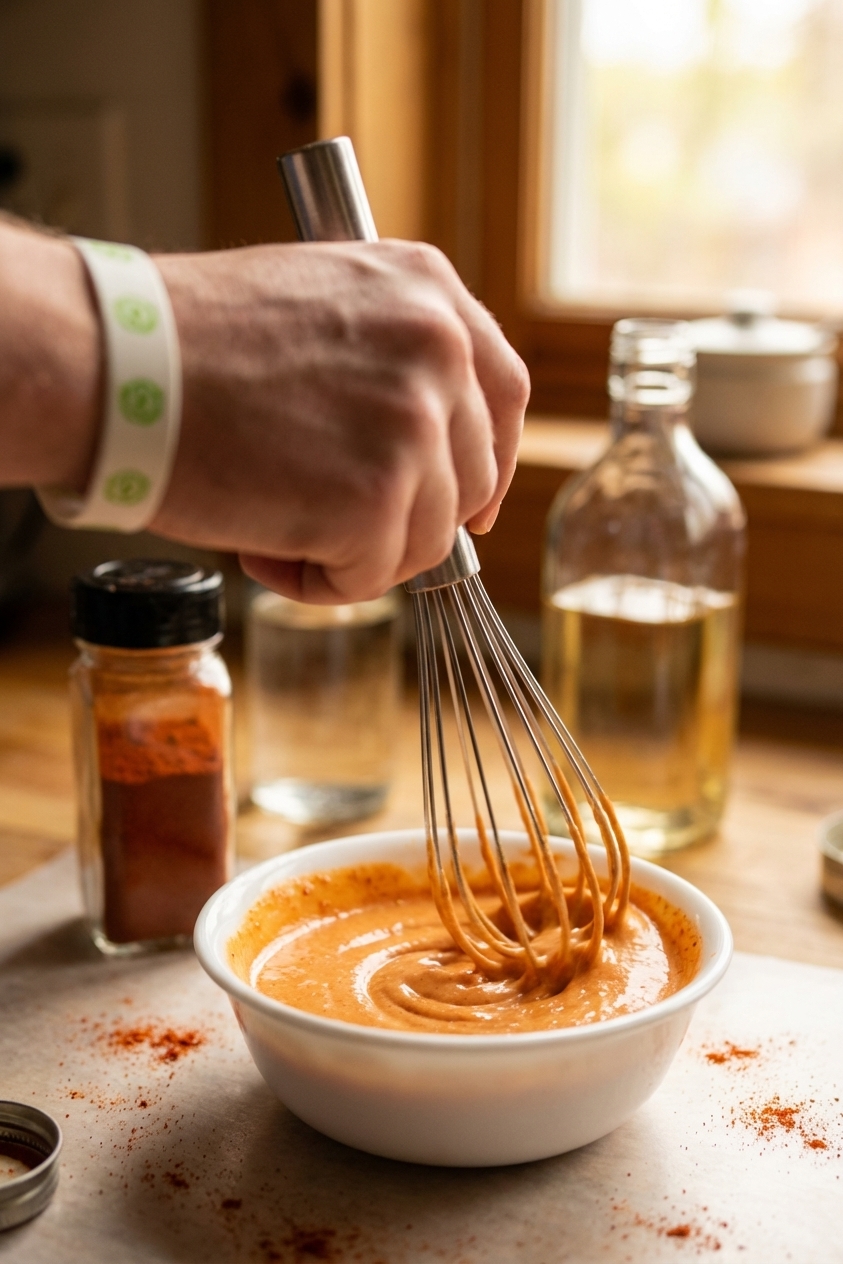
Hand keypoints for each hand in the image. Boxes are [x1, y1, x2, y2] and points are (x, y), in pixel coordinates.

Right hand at [153, 240, 528, 601]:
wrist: (120, 366)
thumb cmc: (190, 344)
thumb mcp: (319, 307)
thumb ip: (386, 362)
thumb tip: (420, 447)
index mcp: (429, 292)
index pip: (504, 394)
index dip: (489, 463)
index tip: (470, 509)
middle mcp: (439, 350)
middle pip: (467, 479)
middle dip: (403, 518)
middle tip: (326, 519)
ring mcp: (415, 424)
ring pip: (423, 539)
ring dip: (355, 551)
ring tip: (274, 522)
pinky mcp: (378, 496)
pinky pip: (371, 576)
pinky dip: (319, 580)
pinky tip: (265, 543)